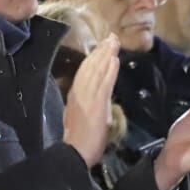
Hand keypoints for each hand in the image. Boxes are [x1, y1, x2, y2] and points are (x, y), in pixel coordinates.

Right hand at [63, 35, 119, 167]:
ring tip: (114, 42)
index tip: (101, 47)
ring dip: (106, 55)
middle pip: (90, 67)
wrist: (74, 153)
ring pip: (97, 71)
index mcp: (74, 96)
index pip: (84, 72)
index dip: (93, 58)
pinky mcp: (96, 103)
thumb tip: (97, 98)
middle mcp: (79, 92)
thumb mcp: (79, 117)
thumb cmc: (78, 141)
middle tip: (111, 37)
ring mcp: (87, 97)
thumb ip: (87, 105)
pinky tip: (114, 60)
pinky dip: (109, 70)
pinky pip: (104, 83)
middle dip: (101, 50)